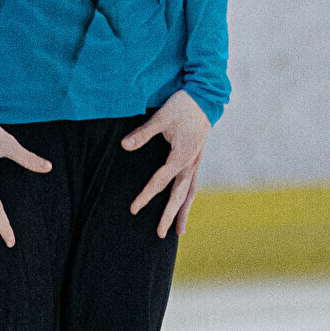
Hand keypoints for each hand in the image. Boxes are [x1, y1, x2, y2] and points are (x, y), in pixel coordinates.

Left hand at [123, 91, 210, 237]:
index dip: (146, 196)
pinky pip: (193, 184)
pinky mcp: (197, 158)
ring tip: (179, 232)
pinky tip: (183, 205)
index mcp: (182, 155)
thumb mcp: (161, 117)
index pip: (160, 181)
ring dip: (183, 212)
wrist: (205, 96)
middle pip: (179, 195)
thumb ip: (143, 133)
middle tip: (159, 234)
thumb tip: (124, 146)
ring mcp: (196, 161)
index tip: (133, 209)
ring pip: (190, 193)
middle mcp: (191, 163)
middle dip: (169, 215)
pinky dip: (188, 198)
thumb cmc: (182, 105)